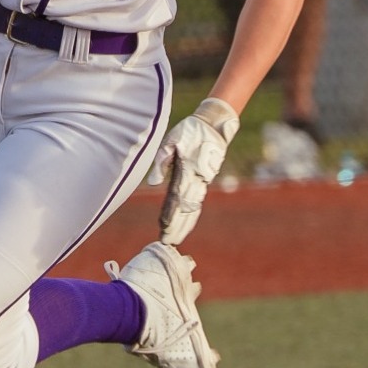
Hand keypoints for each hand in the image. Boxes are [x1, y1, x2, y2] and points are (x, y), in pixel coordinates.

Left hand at [156, 97, 240, 246]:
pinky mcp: (203, 180)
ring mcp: (202, 181)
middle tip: (167, 242)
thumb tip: (153, 183)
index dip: (170, 215)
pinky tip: (187, 224)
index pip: (176, 198)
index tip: (163, 228)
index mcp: (187, 171)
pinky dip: (192, 216)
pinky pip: (197, 202)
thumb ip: (162, 161)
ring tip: (175, 239)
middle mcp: (196, 180)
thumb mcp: (172, 140)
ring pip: (192, 208)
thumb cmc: (190, 130)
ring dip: (184, 224)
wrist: (214, 124)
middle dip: (176, 226)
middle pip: (185, 209)